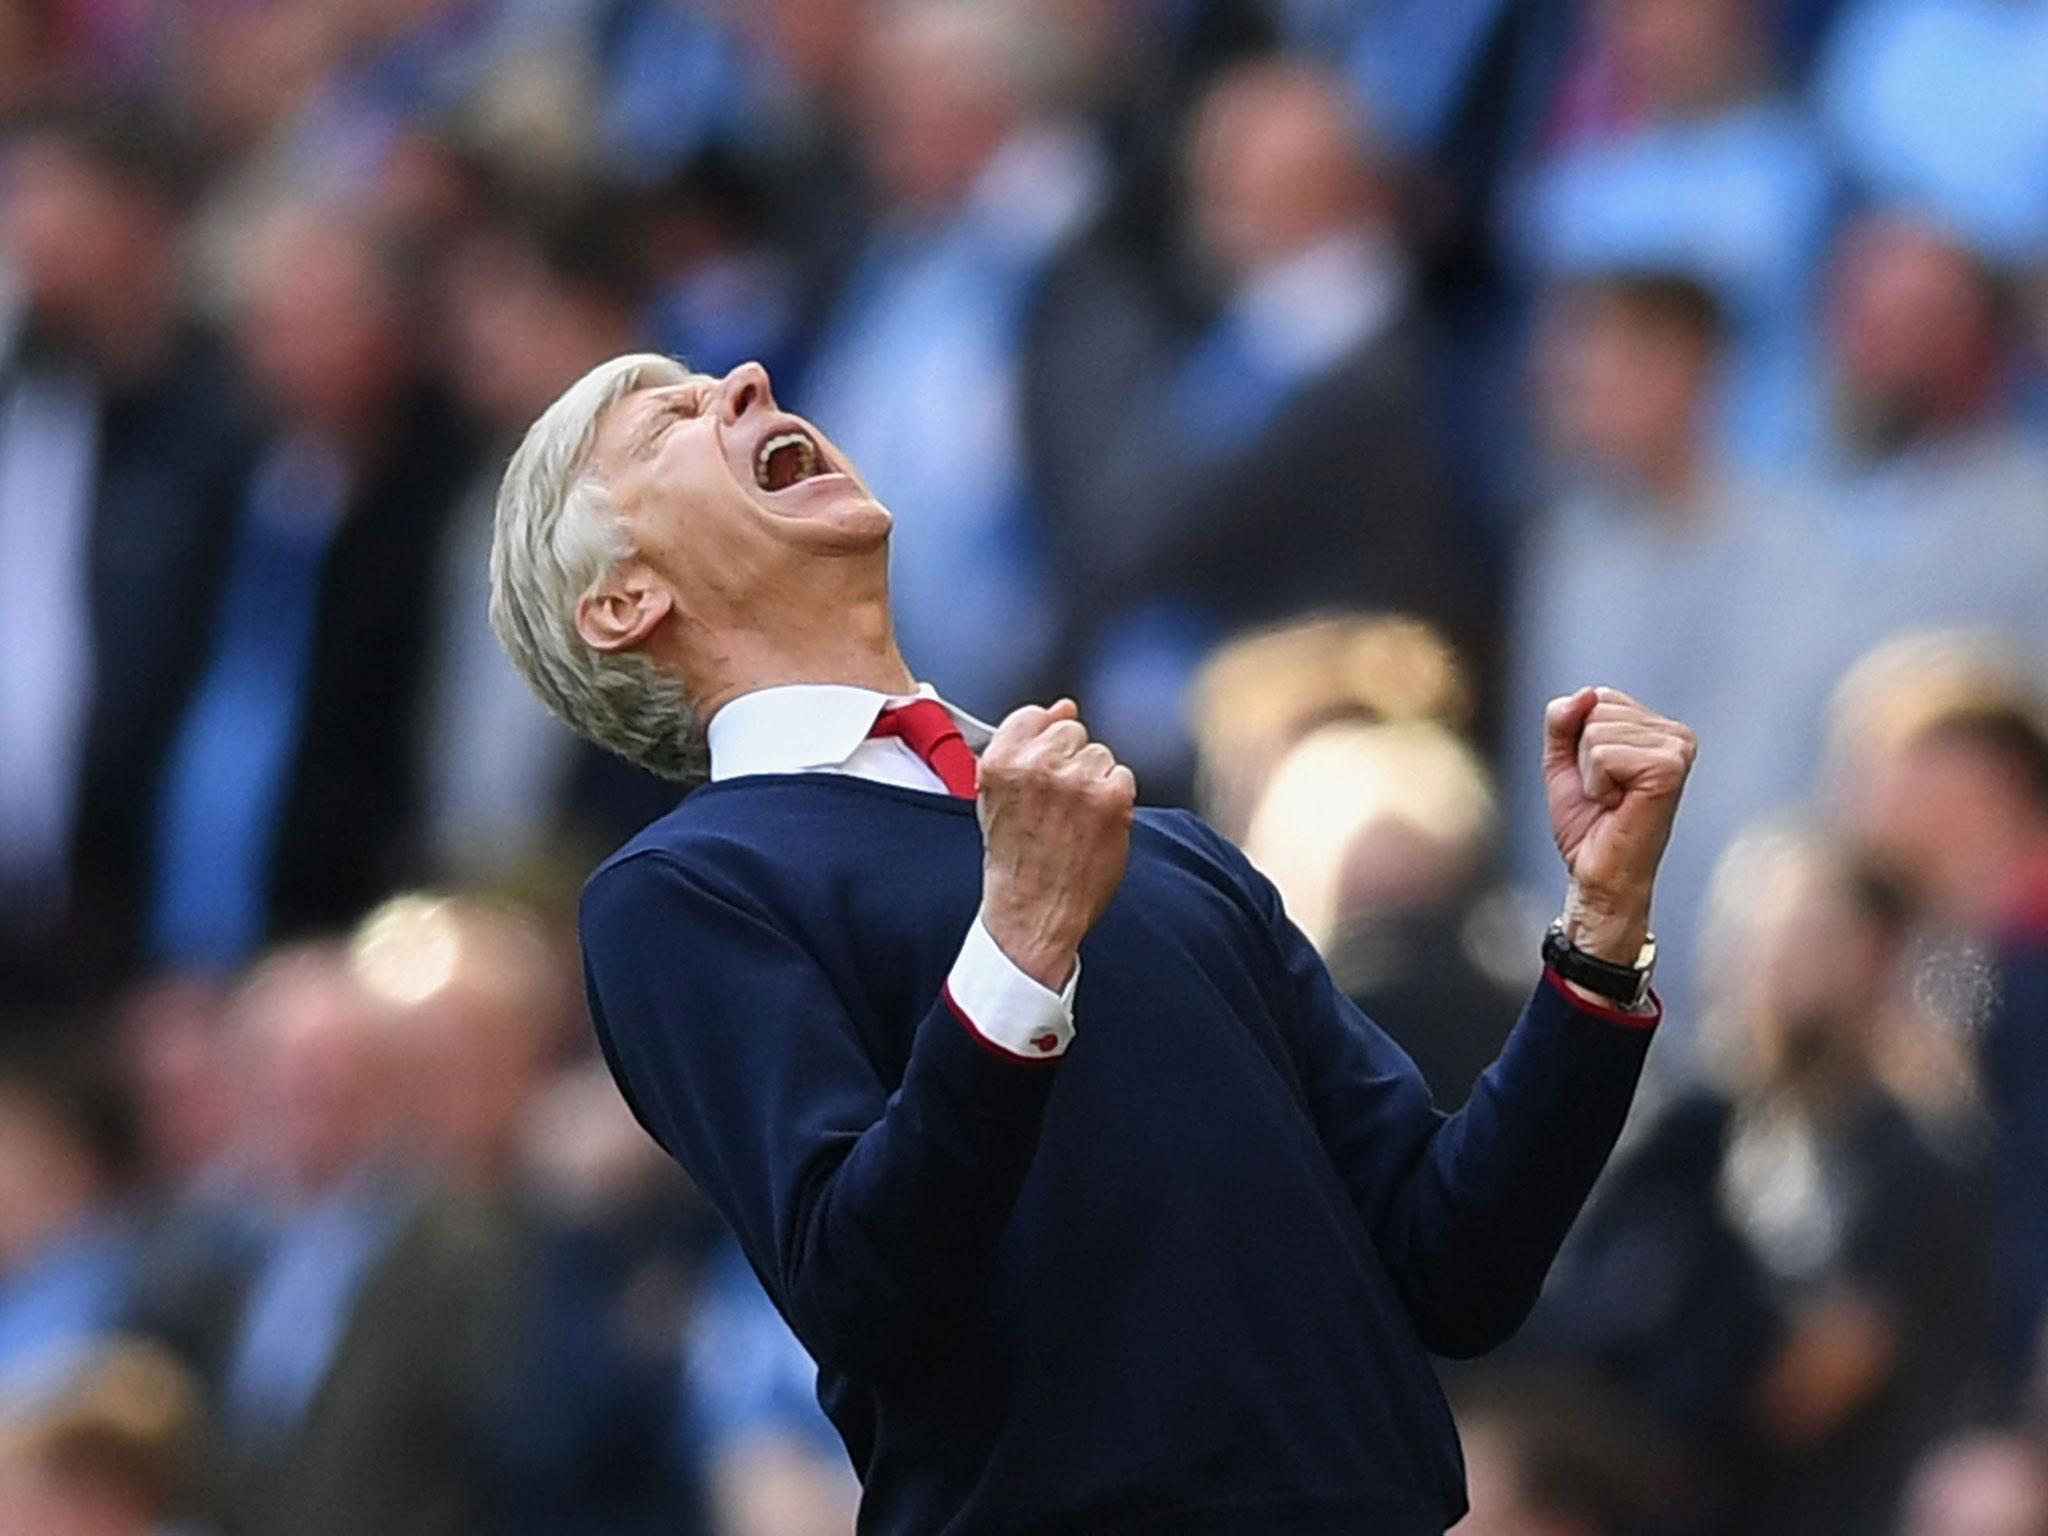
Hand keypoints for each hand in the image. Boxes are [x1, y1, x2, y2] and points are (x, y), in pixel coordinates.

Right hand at [977, 700, 1137, 990]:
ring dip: (1096, 783)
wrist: (1034, 915)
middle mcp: (1037, 765)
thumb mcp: (997, 798)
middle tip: (1059, 807)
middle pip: (1074, 732)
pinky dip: (1116, 803)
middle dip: (1072, 762)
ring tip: (1075, 821)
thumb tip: (1065, 705)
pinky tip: (1095, 829)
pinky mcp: (1112, 798)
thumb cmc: (1016, 860)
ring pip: (1102, 755)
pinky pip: (1124, 778)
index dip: (1045, 744)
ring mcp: (1077, 780)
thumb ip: (1026, 745)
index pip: (1036, 716)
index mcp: (1001, 761)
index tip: (1044, 772)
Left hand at [1543, 686, 1695, 963]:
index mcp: (1657, 727)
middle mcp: (1676, 734)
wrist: (1599, 874)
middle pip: (1595, 710)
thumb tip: (1587, 693)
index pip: (1596, 697)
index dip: (1579, 742)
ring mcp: (1677, 749)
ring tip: (1613, 801)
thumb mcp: (1562, 759)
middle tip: (1606, 794)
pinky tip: (1618, 805)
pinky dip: (1597, 784)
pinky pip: (1603, 754)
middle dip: (1583, 758)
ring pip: (1595, 732)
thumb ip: (1564, 718)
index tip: (1599, 777)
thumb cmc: (1588, 822)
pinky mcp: (1669, 768)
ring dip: (1590, 774)